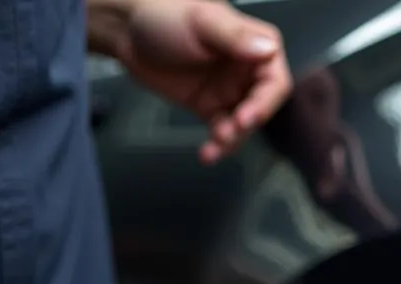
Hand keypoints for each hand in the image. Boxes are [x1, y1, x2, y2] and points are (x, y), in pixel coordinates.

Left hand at [110, 0, 290, 162]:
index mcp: (254, 44)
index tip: (248, 116)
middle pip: (262, 108)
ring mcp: (229, 91)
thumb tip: (268, 49)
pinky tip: (207, 154)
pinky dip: (217, 146)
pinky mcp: (210, 107)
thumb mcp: (201, 22)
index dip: (266, 103)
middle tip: (230, 130)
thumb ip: (235, 37)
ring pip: (243, 125)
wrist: (125, 28)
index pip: (275, 81)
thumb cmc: (163, 13)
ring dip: (232, 138)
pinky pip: (222, 132)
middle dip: (247, 124)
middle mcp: (246, 70)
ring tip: (216, 141)